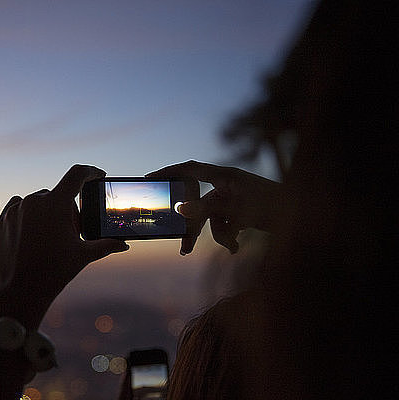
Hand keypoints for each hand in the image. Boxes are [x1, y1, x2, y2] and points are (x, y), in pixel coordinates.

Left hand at [0, 165, 128, 328]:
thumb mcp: (84, 256)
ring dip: (48, 212)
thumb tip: (124, 244)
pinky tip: (34, 236)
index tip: (98, 175)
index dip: (91, 172)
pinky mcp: (3, 220)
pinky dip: (29, 216)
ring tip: (51, 238)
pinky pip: (20, 208)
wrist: (20, 292)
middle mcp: (34, 201)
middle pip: (58, 195)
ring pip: (39, 202)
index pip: (77, 175)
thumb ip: (106, 245)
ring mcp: (15, 210)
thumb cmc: (54, 273)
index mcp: (55, 204)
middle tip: (72, 233)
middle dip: (68, 209)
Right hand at [147, 161, 279, 254]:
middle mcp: (227, 186)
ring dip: (219, 235)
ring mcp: (235, 200)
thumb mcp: (236, 208)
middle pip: (198, 204)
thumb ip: (205, 209)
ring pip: (212, 218)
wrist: (307, 219)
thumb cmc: (275, 206)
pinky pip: (225, 224)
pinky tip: (237, 246)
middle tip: (184, 246)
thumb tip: (178, 208)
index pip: (189, 169)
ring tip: (231, 248)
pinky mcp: (242, 212)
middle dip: (193, 225)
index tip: (150, 179)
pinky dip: (229, 236)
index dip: (168, 172)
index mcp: (224, 176)